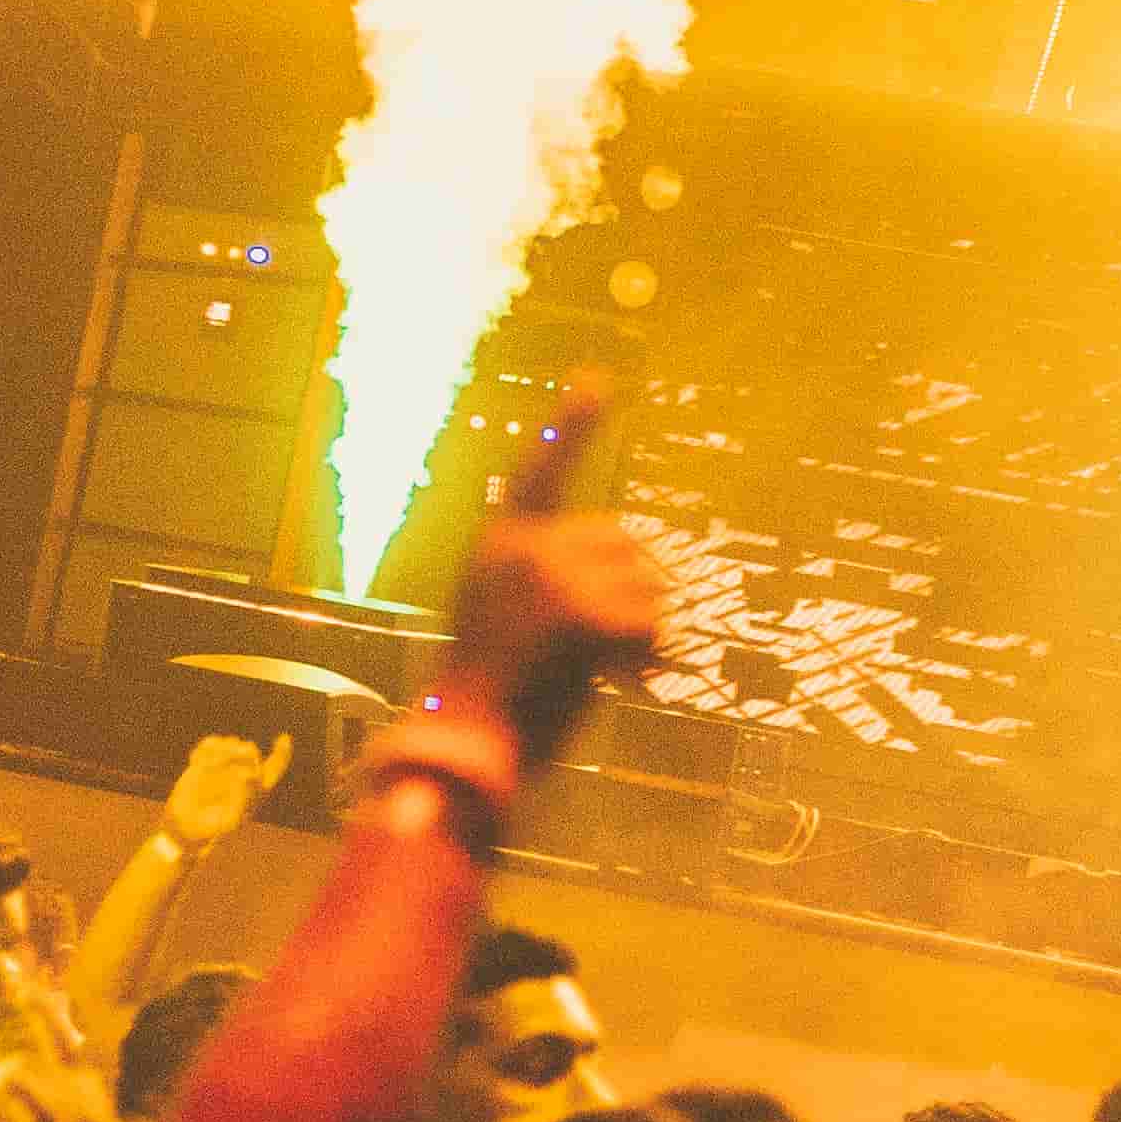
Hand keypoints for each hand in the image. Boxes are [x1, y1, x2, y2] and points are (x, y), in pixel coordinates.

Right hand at [160, 730, 277, 851]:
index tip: (284, 739)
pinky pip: (210, 744)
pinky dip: (205, 749)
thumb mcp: (232, 821)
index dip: (282, 752)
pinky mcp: (205, 762)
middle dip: (241, 754)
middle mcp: (242, 773)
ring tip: (207, 766)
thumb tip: (247, 774)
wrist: (186, 826)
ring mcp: (224, 766)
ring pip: (231, 743)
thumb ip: (244, 799)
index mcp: (256, 788)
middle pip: (250, 751)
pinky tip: (195, 762)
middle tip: (227, 762)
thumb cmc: (213, 829)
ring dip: (222, 750)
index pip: (275, 766)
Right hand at [432, 384, 661, 774]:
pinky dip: (648, 659)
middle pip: (628, 544)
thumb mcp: (516, 623)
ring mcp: (550, 573)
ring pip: (648, 586)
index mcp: (503, 543)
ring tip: (598, 673)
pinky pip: (650, 625)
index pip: (543, 470)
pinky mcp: (576, 609)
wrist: (470, 742)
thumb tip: (641, 575)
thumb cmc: (495, 697)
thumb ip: (558, 585)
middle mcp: (525, 547)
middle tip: (607, 654)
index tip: (597, 379)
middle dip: (636, 596)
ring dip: (643, 635)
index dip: (571, 424)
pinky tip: (613, 682)